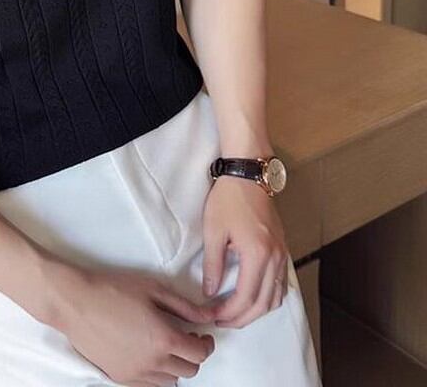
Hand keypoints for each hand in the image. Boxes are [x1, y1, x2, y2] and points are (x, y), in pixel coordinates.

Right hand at [53, 263, 216, 385]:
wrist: (75, 302)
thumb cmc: (112, 290)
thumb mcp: (153, 289)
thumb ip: (185, 307)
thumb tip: (209, 316)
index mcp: (164, 339)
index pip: (200, 354)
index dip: (206, 344)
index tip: (202, 335)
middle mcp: (153, 363)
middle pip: (189, 370)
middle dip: (192, 354)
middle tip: (185, 336)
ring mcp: (135, 374)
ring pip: (169, 380)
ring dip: (174, 365)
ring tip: (163, 344)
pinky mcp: (119, 377)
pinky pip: (149, 384)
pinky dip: (155, 372)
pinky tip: (146, 352)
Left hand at [202, 174, 289, 327]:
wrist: (248, 175)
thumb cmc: (228, 199)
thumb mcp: (213, 231)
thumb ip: (213, 264)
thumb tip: (210, 291)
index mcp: (258, 255)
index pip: (246, 298)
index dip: (229, 312)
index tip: (212, 315)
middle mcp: (275, 259)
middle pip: (263, 304)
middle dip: (242, 318)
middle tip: (221, 319)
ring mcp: (282, 255)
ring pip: (276, 298)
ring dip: (256, 311)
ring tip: (234, 313)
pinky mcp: (283, 249)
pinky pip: (281, 284)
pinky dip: (269, 298)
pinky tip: (253, 298)